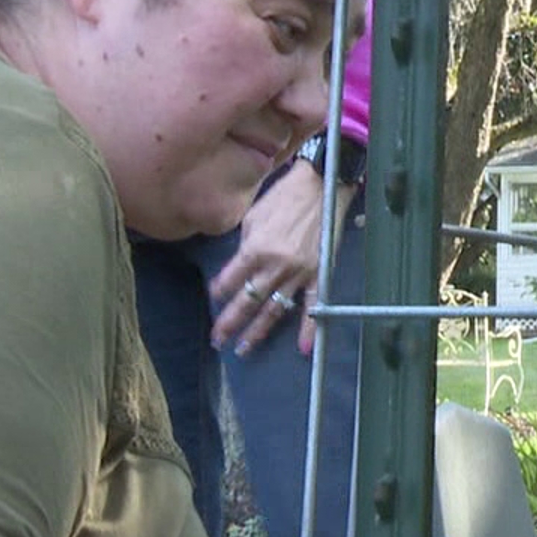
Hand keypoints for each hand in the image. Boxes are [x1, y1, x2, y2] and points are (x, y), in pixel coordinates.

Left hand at [208, 163, 354, 356]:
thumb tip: (241, 266)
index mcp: (255, 249)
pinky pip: (313, 306)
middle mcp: (275, 266)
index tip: (213, 299)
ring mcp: (299, 274)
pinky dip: (309, 329)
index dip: (219, 291)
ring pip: (274, 309)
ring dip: (257, 331)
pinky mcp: (319, 274)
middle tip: (218, 341)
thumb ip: (246, 245)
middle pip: (248, 301)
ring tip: (243, 348)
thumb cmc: (284, 196)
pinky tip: (304, 350)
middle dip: (230, 323)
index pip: (230, 280)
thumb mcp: (254, 216)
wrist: (322, 186)